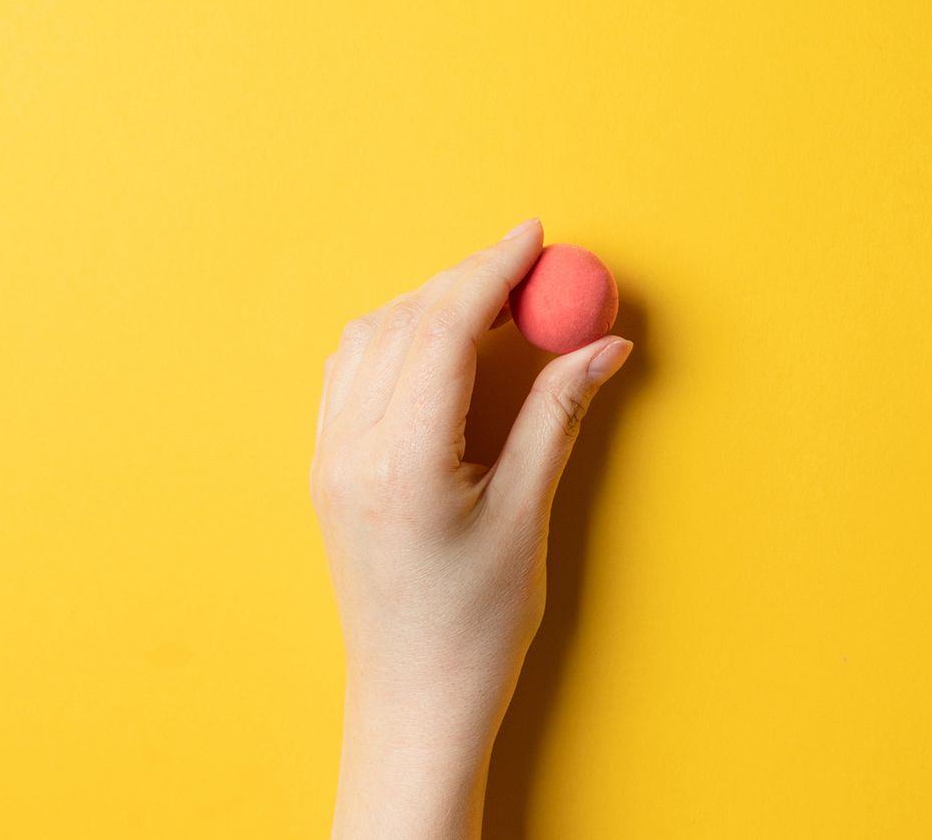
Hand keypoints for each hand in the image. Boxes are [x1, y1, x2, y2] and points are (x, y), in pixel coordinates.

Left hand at [311, 219, 631, 839]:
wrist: (414, 695)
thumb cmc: (478, 621)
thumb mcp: (530, 512)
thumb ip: (560, 413)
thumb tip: (603, 343)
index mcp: (405, 461)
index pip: (445, 328)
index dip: (493, 270)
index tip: (535, 236)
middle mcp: (353, 449)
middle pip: (408, 321)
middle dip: (472, 280)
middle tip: (534, 266)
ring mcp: (330, 457)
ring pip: (371, 337)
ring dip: (432, 303)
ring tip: (496, 301)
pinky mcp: (327, 468)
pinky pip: (352, 370)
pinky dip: (399, 335)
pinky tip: (442, 343)